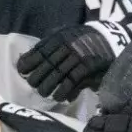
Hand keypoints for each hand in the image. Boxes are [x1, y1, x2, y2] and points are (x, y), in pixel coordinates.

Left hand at [17, 21, 131, 102]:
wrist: (110, 38)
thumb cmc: (83, 39)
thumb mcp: (65, 34)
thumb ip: (49, 44)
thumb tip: (27, 58)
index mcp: (59, 38)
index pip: (39, 51)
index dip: (28, 62)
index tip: (21, 71)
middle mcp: (66, 47)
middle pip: (46, 65)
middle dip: (37, 77)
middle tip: (32, 85)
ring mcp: (77, 57)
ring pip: (57, 75)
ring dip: (48, 86)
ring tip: (44, 93)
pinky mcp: (88, 67)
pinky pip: (72, 81)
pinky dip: (64, 91)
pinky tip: (59, 97)